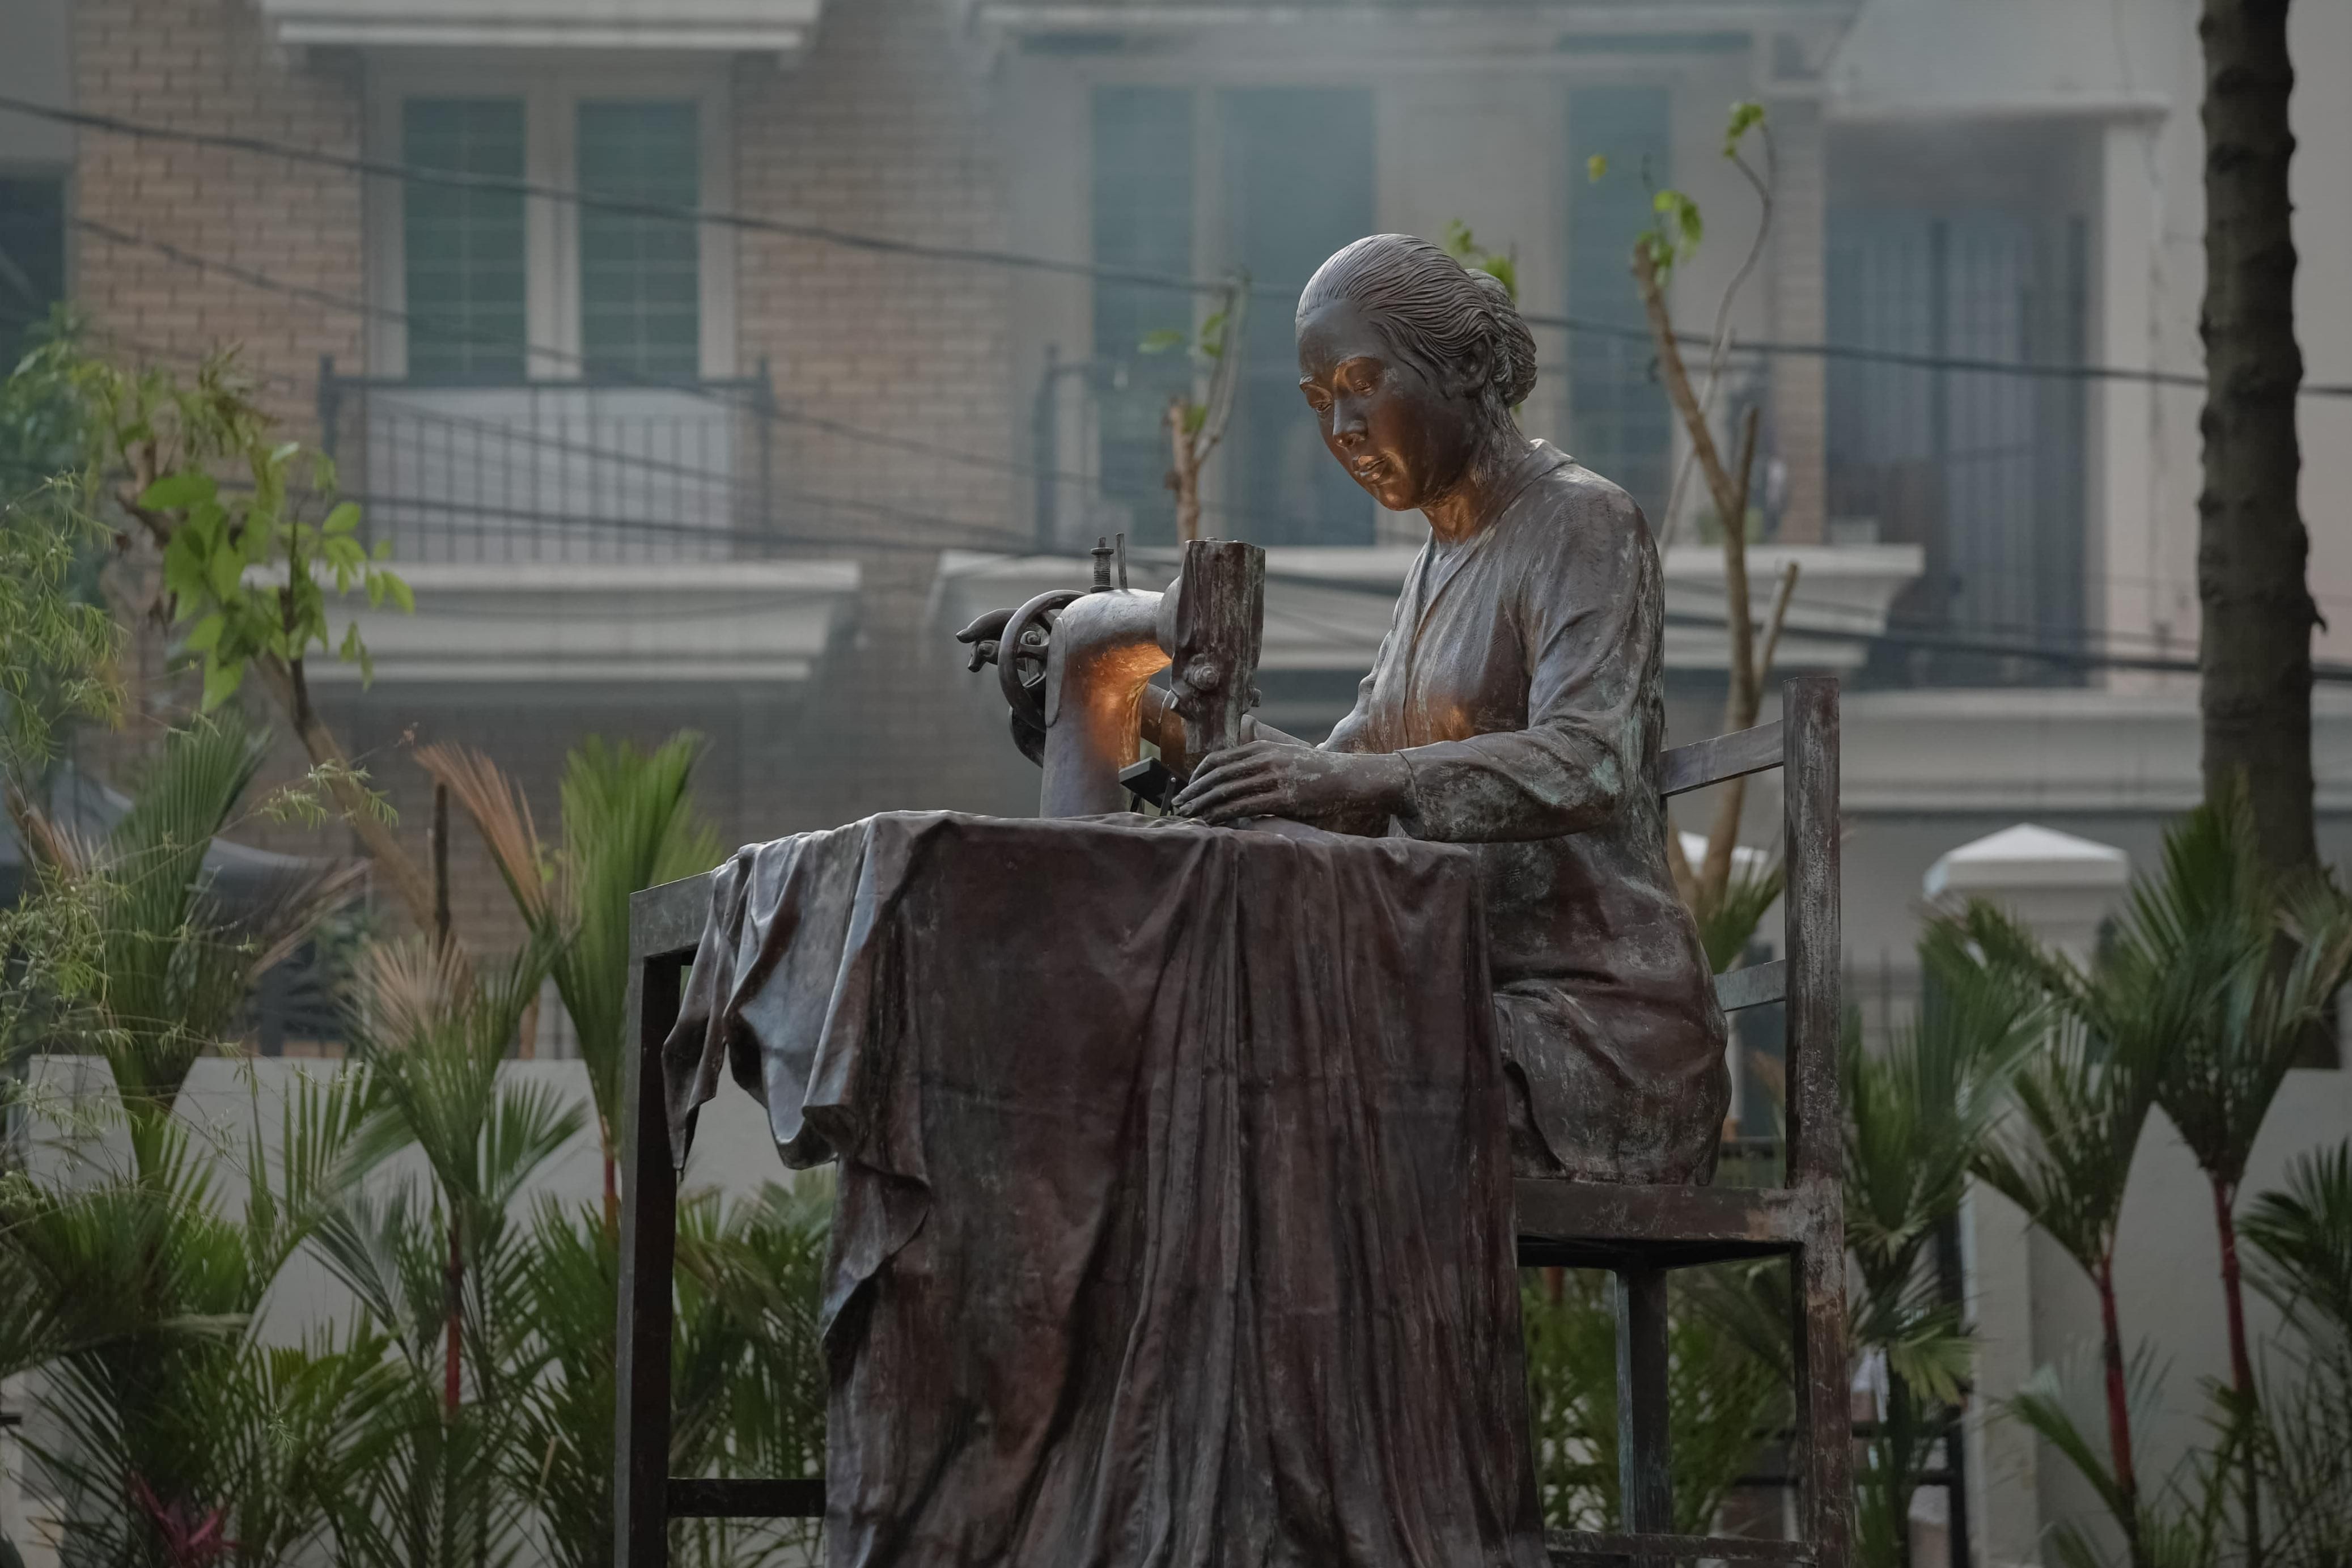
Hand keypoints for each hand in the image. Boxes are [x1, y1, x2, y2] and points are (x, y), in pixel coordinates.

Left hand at [1171, 742, 1409, 829]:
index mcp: (1261, 748)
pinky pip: (1244, 806)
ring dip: (1204, 805)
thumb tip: (1233, 779)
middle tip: (1178, 806)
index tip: (1187, 789)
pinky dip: (1223, 814)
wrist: (1350, 778)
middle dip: (1194, 792)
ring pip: (1227, 791)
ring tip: (1189, 816)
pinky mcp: (1282, 798)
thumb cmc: (1316, 773)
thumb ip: (1259, 764)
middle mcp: (1264, 759)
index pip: (1218, 760)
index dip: (1197, 776)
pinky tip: (1212, 822)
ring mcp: (1273, 777)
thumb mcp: (1284, 758)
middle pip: (1217, 775)